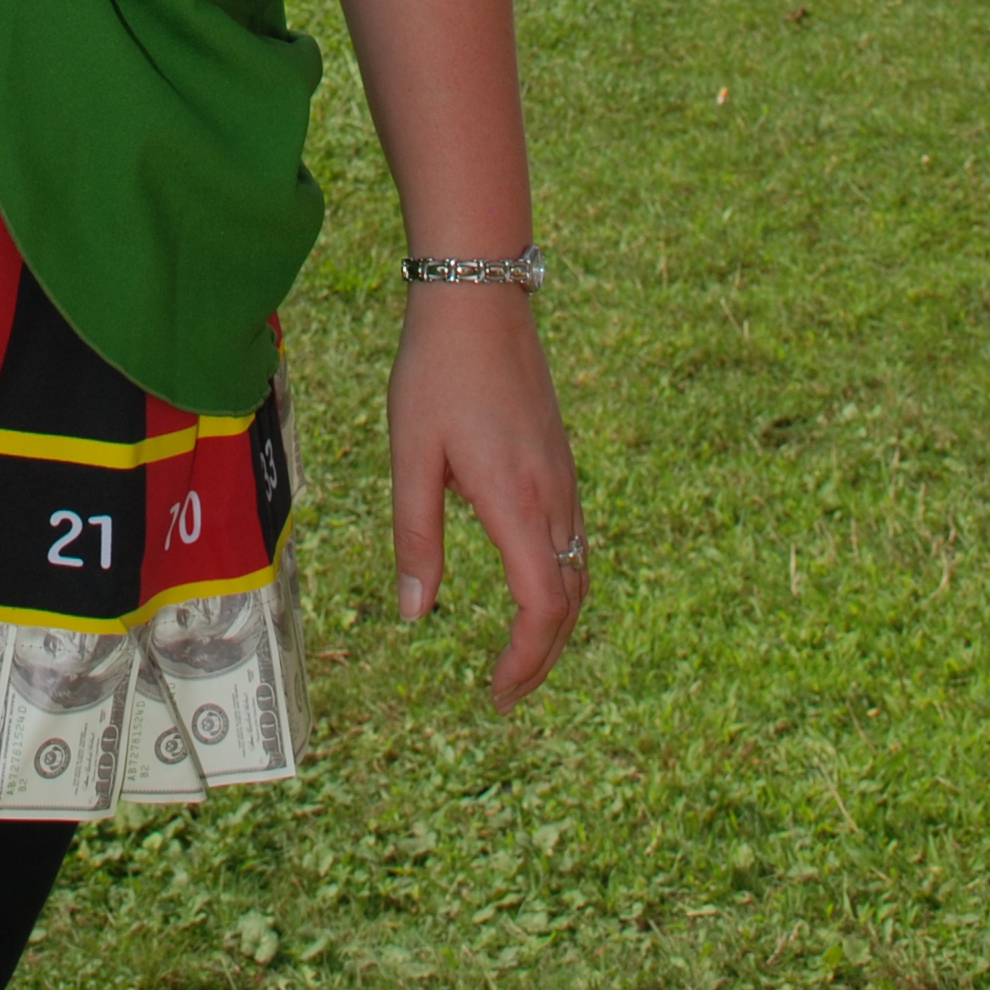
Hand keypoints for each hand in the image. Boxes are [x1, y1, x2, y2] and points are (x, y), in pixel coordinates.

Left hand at [387, 282, 586, 709]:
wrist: (479, 296)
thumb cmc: (435, 371)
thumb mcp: (411, 454)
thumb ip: (416, 536)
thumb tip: (414, 613)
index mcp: (515, 500)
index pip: (541, 605)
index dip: (524, 660)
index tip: (497, 692)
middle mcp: (552, 495)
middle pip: (568, 600)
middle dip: (542, 656)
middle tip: (506, 692)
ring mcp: (563, 475)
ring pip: (578, 570)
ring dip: (555, 621)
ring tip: (519, 653)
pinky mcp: (560, 457)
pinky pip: (574, 538)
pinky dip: (560, 580)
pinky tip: (530, 583)